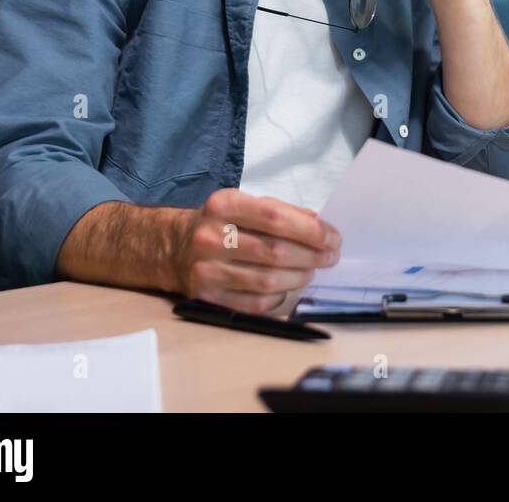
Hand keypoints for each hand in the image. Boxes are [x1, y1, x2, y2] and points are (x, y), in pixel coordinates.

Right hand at [173, 189, 340, 314]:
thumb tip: (320, 227)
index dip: (311, 231)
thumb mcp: (246, 204)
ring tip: (310, 271)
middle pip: (275, 252)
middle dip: (312, 256)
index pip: (275, 217)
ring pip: (268, 281)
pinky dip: (279, 297)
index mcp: (223, 205)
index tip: (333, 238)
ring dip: (299, 277)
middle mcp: (210, 237)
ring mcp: (205, 270)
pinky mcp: (206, 298)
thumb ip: (283, 211)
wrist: (174, 247)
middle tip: (330, 257)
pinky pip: (255, 304)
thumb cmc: (223, 224)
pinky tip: (286, 286)